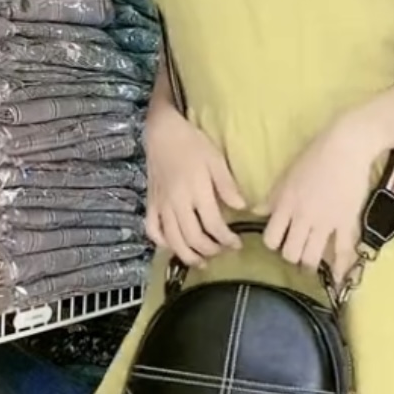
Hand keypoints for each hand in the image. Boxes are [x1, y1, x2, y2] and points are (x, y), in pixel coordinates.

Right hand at [144, 103, 244, 265]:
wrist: (162, 132)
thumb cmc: (192, 143)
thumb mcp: (216, 160)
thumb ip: (228, 186)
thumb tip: (242, 208)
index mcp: (196, 192)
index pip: (213, 226)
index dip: (227, 240)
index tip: (237, 244)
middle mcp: (177, 203)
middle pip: (193, 238)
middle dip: (210, 250)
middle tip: (222, 251)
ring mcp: (161, 205)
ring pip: (173, 241)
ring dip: (188, 255)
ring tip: (202, 261)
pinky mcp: (151, 203)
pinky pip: (153, 230)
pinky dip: (162, 243)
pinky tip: (174, 247)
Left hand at [262, 115, 380, 284]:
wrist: (347, 146)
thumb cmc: (314, 156)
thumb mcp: (287, 176)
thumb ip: (272, 198)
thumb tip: (255, 212)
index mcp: (285, 204)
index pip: (271, 238)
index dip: (274, 243)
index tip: (280, 241)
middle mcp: (303, 217)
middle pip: (290, 253)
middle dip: (292, 256)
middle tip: (298, 252)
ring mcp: (325, 222)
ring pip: (311, 257)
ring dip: (310, 263)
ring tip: (312, 262)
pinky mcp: (346, 222)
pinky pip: (342, 251)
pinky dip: (339, 268)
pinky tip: (338, 279)